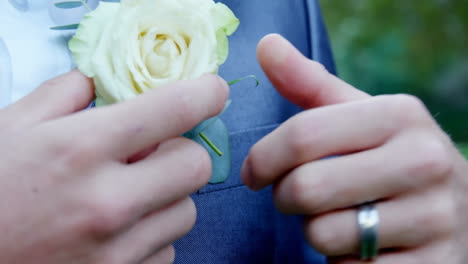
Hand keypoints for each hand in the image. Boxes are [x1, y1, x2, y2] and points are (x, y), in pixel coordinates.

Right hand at [0, 71, 227, 263]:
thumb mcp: (11, 130)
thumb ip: (62, 96)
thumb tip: (101, 83)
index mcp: (79, 149)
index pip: (173, 110)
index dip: (204, 93)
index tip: (212, 91)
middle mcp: (107, 201)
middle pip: (196, 165)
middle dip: (180, 153)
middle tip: (153, 154)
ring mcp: (117, 250)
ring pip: (186, 212)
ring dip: (166, 198)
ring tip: (127, 198)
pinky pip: (167, 251)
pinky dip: (152, 237)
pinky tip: (118, 233)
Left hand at [242, 34, 467, 262]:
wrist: (459, 206)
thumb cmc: (390, 154)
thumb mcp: (358, 114)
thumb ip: (309, 83)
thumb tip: (265, 46)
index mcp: (399, 115)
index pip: (302, 136)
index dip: (263, 159)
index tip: (254, 174)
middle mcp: (424, 161)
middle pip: (306, 188)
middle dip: (286, 198)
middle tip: (295, 196)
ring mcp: (434, 217)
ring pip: (323, 234)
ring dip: (315, 230)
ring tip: (337, 217)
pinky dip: (340, 261)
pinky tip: (360, 245)